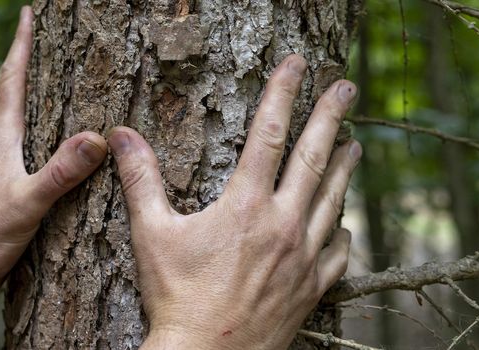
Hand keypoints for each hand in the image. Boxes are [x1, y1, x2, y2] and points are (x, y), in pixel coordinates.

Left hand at [0, 6, 106, 305]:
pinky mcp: (2, 191)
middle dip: (31, 63)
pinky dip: (42, 136)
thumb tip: (96, 137)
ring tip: (59, 86)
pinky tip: (55, 150)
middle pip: (15, 93)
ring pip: (19, 122)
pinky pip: (26, 150)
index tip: (28, 13)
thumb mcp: (25, 204)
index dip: (21, 45)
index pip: (12, 80)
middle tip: (47, 39)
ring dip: (35, 98)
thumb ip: (59, 172)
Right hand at [112, 55, 361, 348]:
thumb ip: (141, 180)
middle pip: (314, 157)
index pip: (268, 133)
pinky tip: (341, 223)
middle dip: (331, 116)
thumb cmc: (176, 297)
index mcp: (246, 205)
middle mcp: (282, 224)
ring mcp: (302, 257)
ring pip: (332, 200)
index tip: (296, 65)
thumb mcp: (152, 234)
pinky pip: (337, 252)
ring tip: (356, 144)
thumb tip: (122, 136)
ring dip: (344, 168)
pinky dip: (340, 231)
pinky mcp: (312, 288)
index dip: (282, 93)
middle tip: (346, 87)